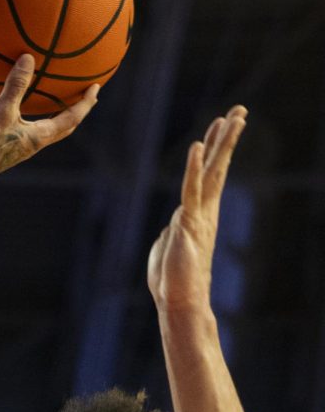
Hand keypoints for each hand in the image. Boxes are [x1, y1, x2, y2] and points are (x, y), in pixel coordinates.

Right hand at [0, 55, 98, 178]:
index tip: (96, 88)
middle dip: (77, 111)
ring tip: (57, 99)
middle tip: (85, 96)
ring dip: (57, 115)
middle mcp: (36, 143)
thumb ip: (16, 86)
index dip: (86, 103)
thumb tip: (28, 58)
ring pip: (49, 129)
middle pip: (65, 127)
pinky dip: (34, 116)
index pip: (72, 118)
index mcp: (41, 136)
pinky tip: (19, 106)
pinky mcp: (9, 147)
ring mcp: (23, 146)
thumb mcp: (1, 112)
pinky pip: (29, 128)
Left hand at [148, 105, 247, 311]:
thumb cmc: (172, 279)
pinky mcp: (188, 223)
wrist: (179, 301)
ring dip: (221, 143)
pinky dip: (194, 168)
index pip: (211, 174)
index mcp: (199, 213)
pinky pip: (191, 190)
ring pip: (212, 172)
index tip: (225, 125)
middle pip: (218, 166)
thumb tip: (175, 224)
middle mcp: (205, 210)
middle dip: (228, 137)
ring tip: (231, 118)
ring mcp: (199, 215)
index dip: (217, 149)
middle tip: (240, 110)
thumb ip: (175, 230)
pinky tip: (198, 147)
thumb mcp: (170, 246)